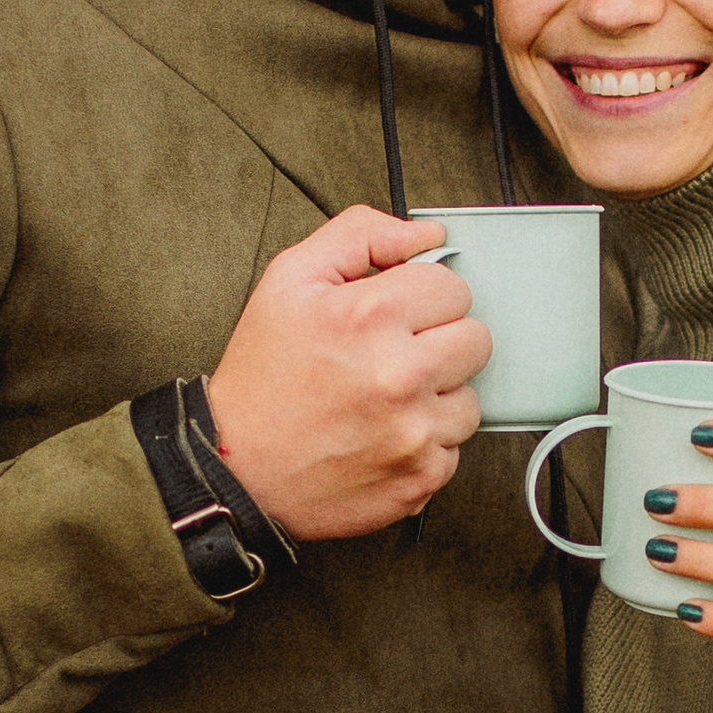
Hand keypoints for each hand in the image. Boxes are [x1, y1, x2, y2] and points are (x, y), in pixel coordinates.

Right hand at [207, 208, 490, 538]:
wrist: (236, 469)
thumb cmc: (262, 377)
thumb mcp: (290, 280)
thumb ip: (360, 236)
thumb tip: (426, 236)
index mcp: (369, 316)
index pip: (453, 287)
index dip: (421, 297)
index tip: (395, 316)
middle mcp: (399, 374)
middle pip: (476, 339)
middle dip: (438, 342)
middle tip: (392, 356)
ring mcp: (414, 431)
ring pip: (470, 397)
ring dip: (436, 396)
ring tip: (384, 399)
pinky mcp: (421, 476)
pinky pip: (455, 447)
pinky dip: (425, 443)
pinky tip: (383, 434)